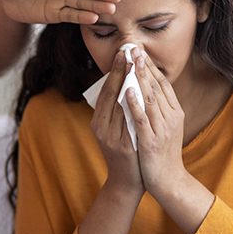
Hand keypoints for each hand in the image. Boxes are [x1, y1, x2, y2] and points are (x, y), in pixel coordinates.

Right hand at [90, 49, 143, 201]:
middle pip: (110, 94)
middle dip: (119, 71)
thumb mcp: (117, 130)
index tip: (122, 53)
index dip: (114, 71)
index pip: (106, 91)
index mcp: (98, 123)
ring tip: (134, 64)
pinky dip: (129, 105)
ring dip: (125, 82)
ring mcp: (111, 137)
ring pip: (116, 105)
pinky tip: (134, 92)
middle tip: (127, 51)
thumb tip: (126, 86)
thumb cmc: (127, 153)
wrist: (128, 182)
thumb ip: (118, 111)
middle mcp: (101, 128)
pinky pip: (125, 121)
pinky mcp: (122, 146)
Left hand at [126, 50, 186, 197]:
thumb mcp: (165, 127)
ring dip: (140, 78)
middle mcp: (171, 118)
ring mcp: (162, 130)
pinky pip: (141, 119)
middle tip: (134, 47)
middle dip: (144, 66)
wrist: (168, 181)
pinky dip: (134, 103)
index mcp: (175, 113)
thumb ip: (159, 109)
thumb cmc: (162, 154)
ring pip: (150, 98)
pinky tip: (127, 89)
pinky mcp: (150, 142)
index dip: (152, 66)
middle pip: (157, 87)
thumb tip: (147, 87)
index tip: (141, 51)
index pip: (163, 84)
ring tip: (131, 61)